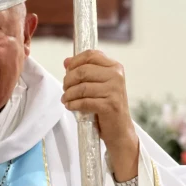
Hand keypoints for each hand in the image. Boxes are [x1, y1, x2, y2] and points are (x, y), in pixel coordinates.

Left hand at [62, 50, 138, 181]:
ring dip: (69, 94)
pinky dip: (73, 104)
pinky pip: (84, 101)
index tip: (67, 69)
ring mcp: (115, 91)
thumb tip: (66, 61)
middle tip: (65, 88)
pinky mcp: (110, 106)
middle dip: (68, 79)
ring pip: (82, 87)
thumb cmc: (107, 105)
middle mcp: (117, 76)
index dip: (75, 61)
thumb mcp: (99, 84)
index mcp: (115, 67)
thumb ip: (85, 71)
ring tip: (66, 98)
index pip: (90, 55)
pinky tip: (70, 106)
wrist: (120, 130)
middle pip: (83, 70)